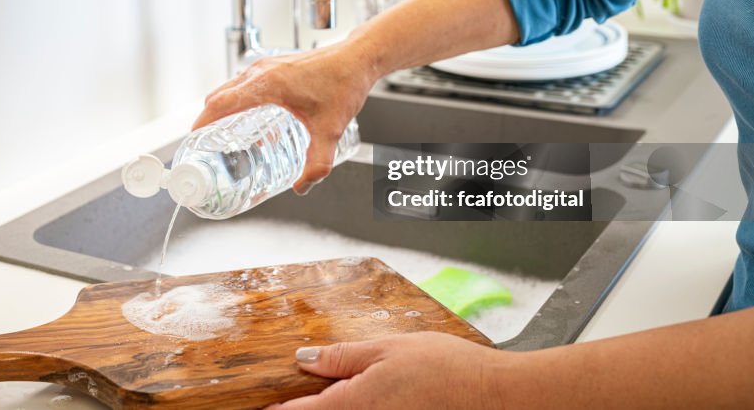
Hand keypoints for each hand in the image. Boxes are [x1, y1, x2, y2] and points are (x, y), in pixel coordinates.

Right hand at [193, 40, 378, 193]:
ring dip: (222, 110)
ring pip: (230, 89)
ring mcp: (265, 67)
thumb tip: (303, 186)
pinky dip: (237, 101)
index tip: (193, 142)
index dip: (201, 124)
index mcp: (267, 85)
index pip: (220, 104)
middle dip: (208, 122)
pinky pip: (243, 84)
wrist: (357, 58)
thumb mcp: (330, 130)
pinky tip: (253, 120)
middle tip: (208, 146)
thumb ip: (317, 163)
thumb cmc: (343, 84)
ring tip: (227, 136)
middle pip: (218, 97)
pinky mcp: (273, 66)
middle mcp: (260, 72)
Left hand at [266, 333, 509, 409]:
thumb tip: (305, 358)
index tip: (261, 408)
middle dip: (307, 408)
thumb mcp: (387, 348)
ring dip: (330, 408)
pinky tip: (356, 397)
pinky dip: (353, 408)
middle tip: (293, 398)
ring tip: (324, 393)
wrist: (492, 394)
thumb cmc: (446, 367)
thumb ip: (343, 356)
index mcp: (357, 403)